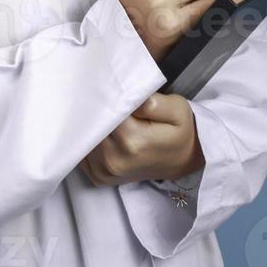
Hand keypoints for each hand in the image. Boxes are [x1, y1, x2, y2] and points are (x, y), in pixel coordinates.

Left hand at [78, 93, 204, 187]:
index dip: (108, 96)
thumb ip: (153, 102)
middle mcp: (114, 160)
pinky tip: (103, 133)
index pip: (105, 109)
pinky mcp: (99, 178)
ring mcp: (105, 172)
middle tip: (108, 99)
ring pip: (85, 138)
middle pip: (92, 125)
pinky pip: (83, 154)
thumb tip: (127, 97)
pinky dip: (90, 141)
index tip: (113, 88)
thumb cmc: (179, 131)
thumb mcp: (177, 109)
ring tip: (107, 116)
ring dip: (92, 126)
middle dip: (97, 110)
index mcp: (132, 141)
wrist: (182, 159)